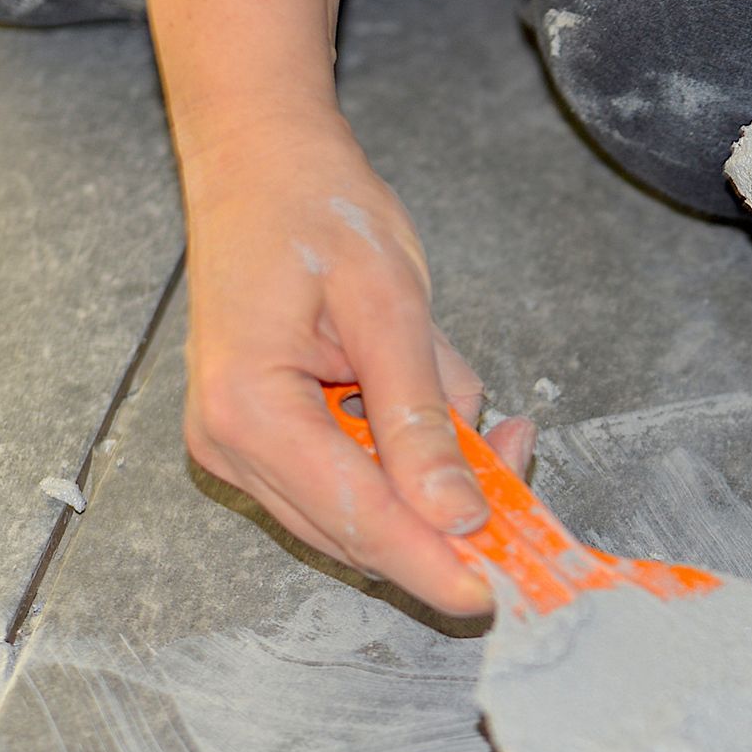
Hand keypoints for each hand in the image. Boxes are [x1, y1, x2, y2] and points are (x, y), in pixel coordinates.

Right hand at [179, 113, 532, 613]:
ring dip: (430, 490)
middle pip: (356, 533)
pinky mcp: (263, 442)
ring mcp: (239, 449)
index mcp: (249, 408)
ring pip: (357, 517)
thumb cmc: (315, 207)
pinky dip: (405, 466)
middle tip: (520, 463)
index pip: (357, 517)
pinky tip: (441, 414)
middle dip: (445, 521)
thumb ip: (421, 416)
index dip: (432, 561)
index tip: (496, 591)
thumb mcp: (388, 301)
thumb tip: (457, 517)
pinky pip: (348, 484)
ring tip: (491, 426)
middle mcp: (231, 444)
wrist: (257, 160)